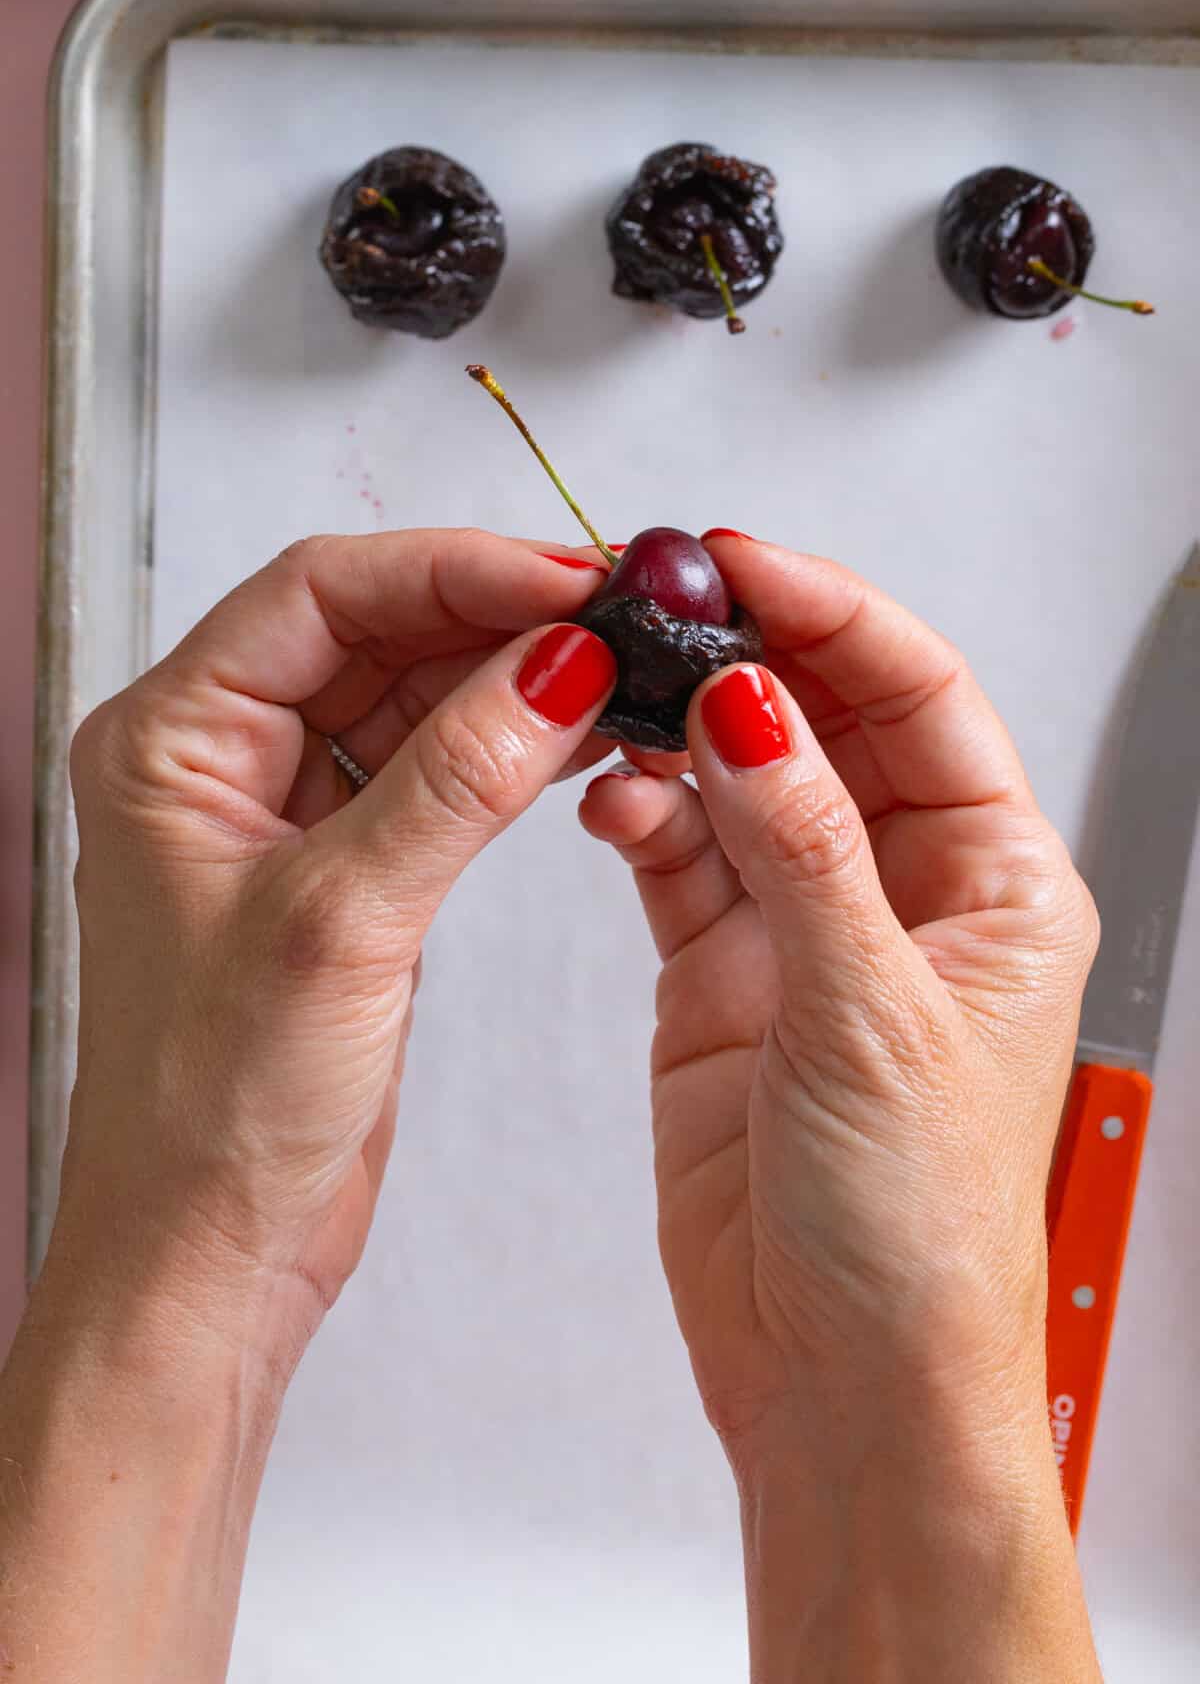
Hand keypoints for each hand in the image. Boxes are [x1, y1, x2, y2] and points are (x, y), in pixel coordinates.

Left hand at [58, 529, 615, 1354]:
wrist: (209, 1252)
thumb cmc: (212, 1108)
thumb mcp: (342, 921)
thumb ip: (457, 777)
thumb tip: (563, 660)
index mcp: (170, 741)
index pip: (320, 593)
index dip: (451, 569)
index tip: (569, 579)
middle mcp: (219, 757)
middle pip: (373, 629)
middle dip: (496, 614)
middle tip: (621, 612)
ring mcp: (284, 810)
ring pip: (413, 694)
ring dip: (514, 678)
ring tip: (624, 669)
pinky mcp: (343, 867)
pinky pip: (434, 768)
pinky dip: (509, 750)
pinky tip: (584, 737)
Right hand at [580, 534, 1102, 1680]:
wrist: (840, 1381)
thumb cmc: (920, 1237)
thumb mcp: (871, 1018)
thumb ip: (802, 848)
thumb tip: (752, 705)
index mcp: (993, 887)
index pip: (922, 700)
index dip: (838, 617)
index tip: (749, 565)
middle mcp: (903, 894)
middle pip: (826, 721)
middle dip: (748, 656)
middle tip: (661, 604)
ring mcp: (806, 931)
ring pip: (739, 780)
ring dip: (679, 733)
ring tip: (617, 695)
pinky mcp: (722, 977)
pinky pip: (677, 857)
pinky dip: (640, 816)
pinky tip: (610, 796)